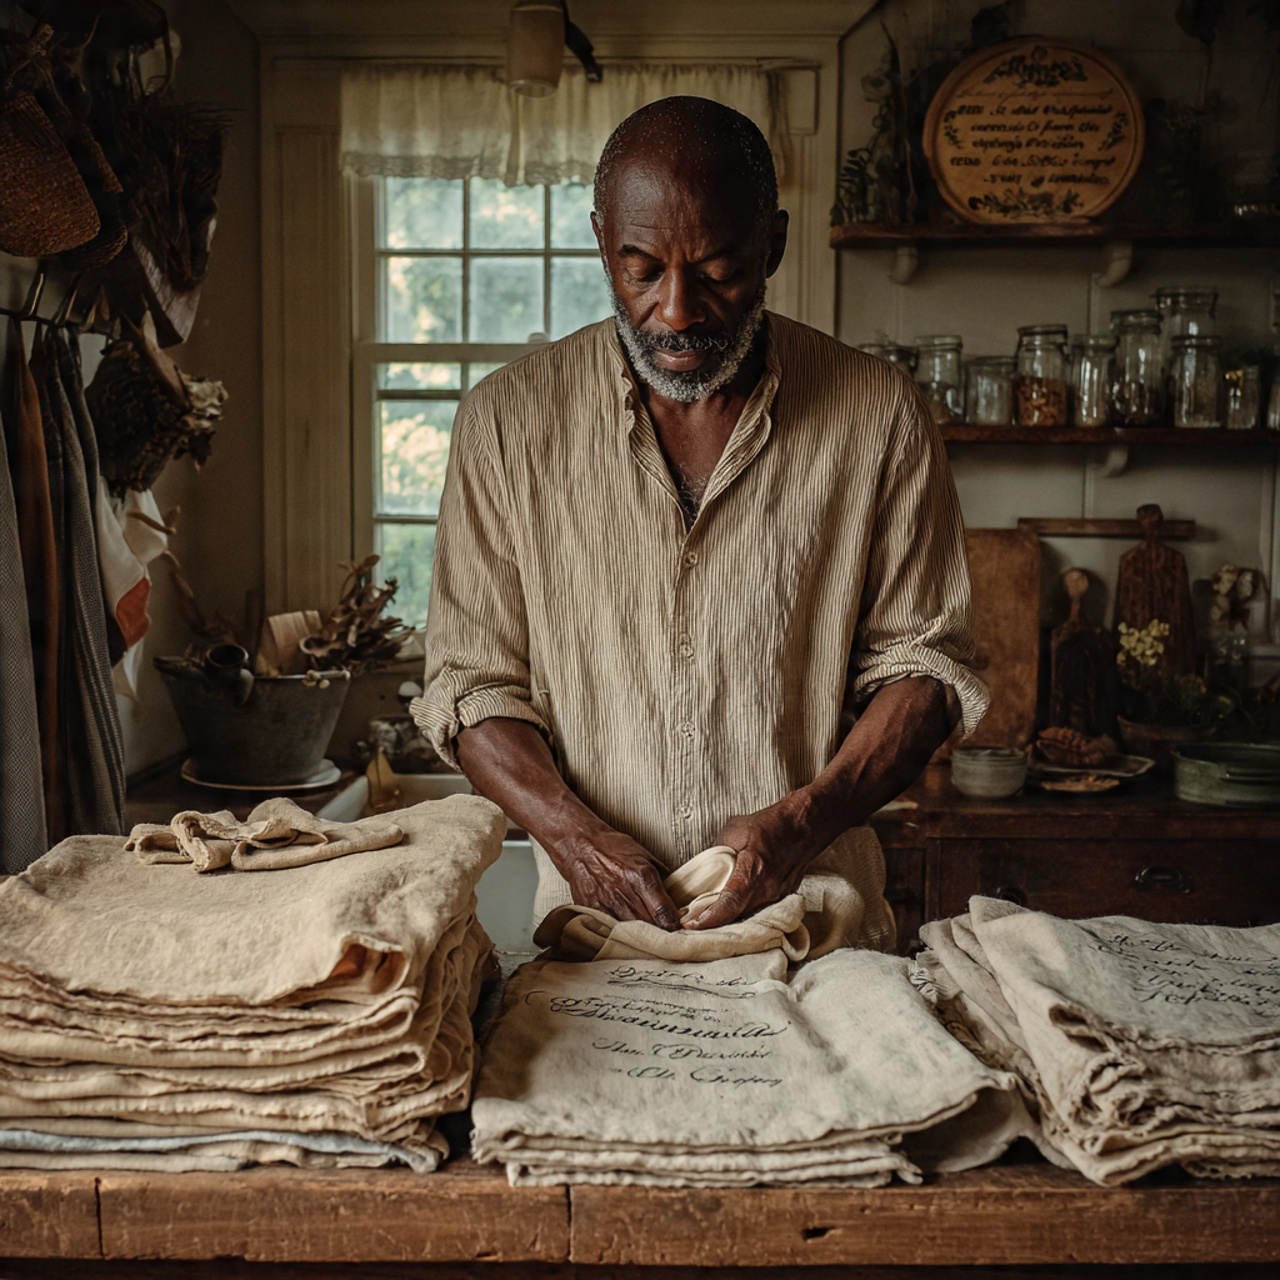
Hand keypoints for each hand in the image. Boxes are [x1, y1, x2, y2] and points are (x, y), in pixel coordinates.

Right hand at [551, 828, 680, 929]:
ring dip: (641, 936)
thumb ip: (664, 880)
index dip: (674, 925)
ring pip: (632, 934)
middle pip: (650, 928)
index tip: (677, 927)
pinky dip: (621, 934)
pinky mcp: (592, 912)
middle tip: (665, 932)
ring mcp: (606, 904)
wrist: (581, 846)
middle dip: (660, 932)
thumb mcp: (646, 857)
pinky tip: (626, 930)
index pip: (664, 914)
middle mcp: (624, 893)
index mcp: (641, 877)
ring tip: (646, 933)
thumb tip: (679, 902)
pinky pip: (612, 932)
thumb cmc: (615, 848)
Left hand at [682, 799, 821, 931]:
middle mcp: (767, 890)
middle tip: (690, 926)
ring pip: (748, 916)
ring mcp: (778, 896)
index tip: (689, 924)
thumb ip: (717, 852)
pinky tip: (731, 911)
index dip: (708, 918)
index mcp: (753, 872)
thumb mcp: (734, 830)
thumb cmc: (769, 825)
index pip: (728, 904)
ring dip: (729, 920)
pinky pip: (760, 910)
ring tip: (707, 921)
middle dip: (713, 925)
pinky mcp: (783, 898)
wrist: (804, 826)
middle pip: (736, 917)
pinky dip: (744, 912)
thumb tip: (703, 870)